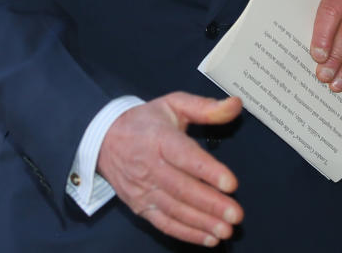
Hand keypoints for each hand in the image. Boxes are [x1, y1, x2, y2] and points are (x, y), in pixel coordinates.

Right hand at [97, 92, 242, 246]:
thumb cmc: (146, 121)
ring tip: (226, 229)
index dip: (209, 171)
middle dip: (211, 204)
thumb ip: (207, 107)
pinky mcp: (140, 206)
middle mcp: (151, 167)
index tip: (230, 183)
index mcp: (160, 139)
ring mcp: (144, 190)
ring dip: (202, 222)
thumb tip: (236, 104)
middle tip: (235, 213)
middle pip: (183, 189)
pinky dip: (186, 233)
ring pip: (175, 210)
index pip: (186, 157)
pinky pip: (164, 223)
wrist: (105, 139)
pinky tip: (207, 237)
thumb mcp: (175, 103)